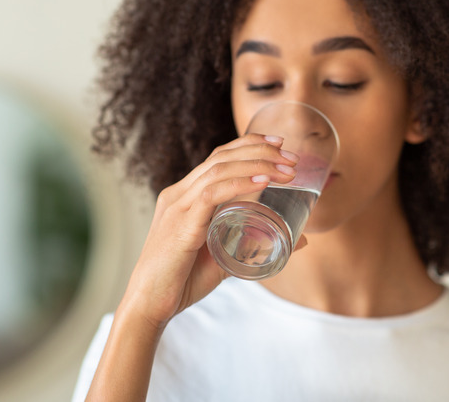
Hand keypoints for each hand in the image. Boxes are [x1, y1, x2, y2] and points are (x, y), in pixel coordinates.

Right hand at [117, 133, 303, 329]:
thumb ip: (255, 246)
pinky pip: (212, 194)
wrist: (149, 305)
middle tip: (292, 156)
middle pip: (221, 157)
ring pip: (219, 170)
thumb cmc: (182, 282)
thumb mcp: (225, 258)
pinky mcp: (181, 225)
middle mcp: (178, 195)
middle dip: (260, 150)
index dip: (249, 145)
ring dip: (258, 165)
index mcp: (184, 197)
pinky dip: (239, 184)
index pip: (217, 158)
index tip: (279, 144)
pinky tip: (262, 182)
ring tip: (287, 171)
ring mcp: (177, 207)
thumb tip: (300, 240)